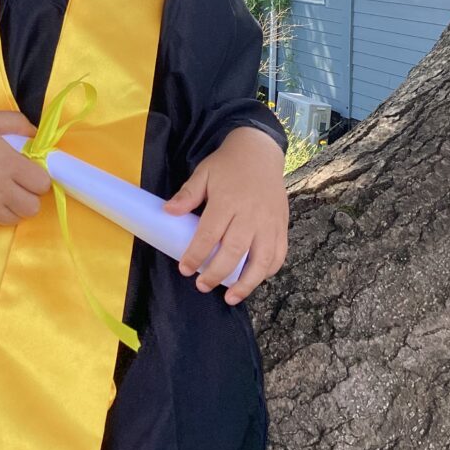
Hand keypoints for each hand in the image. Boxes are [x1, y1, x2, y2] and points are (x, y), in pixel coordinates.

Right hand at [0, 111, 50, 224]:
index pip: (42, 184)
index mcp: (9, 165)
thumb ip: (18, 123)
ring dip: (15, 207)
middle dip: (31, 196)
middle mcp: (1, 190)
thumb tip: (35, 134)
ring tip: (5, 193)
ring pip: (15, 218)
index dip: (40, 177)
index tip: (31, 171)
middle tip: (21, 184)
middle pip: (33, 207)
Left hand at [164, 127, 288, 304]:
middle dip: (217, 274)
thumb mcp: (203, 173)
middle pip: (234, 251)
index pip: (210, 234)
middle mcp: (250, 214)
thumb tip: (167, 212)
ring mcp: (269, 222)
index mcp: (227, 201)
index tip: (185, 269)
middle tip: (201, 285)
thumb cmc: (227, 165)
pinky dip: (268, 271)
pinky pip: (279, 254)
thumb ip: (187, 194)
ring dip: (246, 282)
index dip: (196, 255)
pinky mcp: (282, 225)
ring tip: (231, 297)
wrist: (260, 152)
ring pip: (261, 259)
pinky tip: (254, 280)